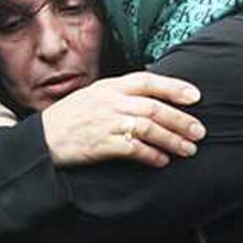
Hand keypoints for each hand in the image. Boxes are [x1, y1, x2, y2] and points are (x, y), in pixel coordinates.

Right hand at [40, 71, 205, 167]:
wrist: (42, 138)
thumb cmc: (69, 118)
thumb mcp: (93, 95)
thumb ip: (120, 94)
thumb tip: (150, 99)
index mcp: (110, 87)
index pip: (148, 81)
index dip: (174, 87)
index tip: (195, 97)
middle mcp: (110, 102)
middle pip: (155, 108)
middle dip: (181, 120)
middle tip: (199, 132)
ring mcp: (106, 123)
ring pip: (149, 129)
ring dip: (172, 140)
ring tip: (188, 150)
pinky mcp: (102, 145)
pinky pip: (134, 149)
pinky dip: (152, 156)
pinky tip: (162, 161)